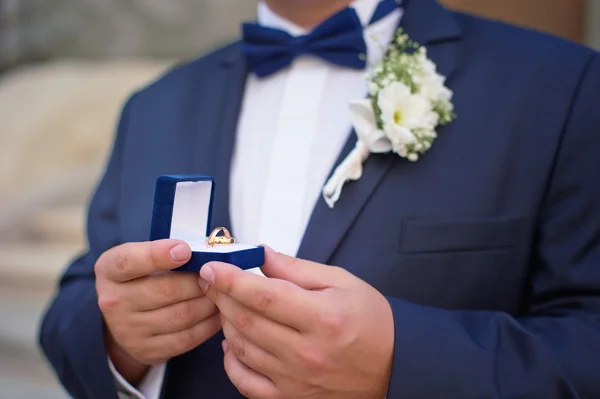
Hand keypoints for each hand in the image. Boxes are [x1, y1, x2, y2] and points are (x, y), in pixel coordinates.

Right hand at [95, 239, 220, 383]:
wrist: (123, 317)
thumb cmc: (141, 276)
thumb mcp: (140, 256)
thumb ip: (164, 251)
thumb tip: (203, 253)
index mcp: (109, 270)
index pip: (129, 261)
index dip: (158, 255)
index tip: (185, 250)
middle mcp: (113, 301)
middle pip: (165, 290)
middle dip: (197, 282)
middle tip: (217, 275)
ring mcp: (127, 330)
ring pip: (180, 315)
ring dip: (208, 303)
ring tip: (220, 293)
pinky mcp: (146, 350)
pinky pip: (186, 338)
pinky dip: (208, 325)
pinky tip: (217, 313)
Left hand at [199, 247, 393, 398]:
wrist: (393, 366)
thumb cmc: (371, 322)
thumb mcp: (341, 282)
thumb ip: (297, 269)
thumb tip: (262, 256)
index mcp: (322, 318)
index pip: (263, 295)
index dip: (231, 279)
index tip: (212, 267)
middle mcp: (307, 353)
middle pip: (246, 320)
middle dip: (221, 296)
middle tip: (214, 280)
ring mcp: (296, 381)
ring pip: (241, 348)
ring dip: (226, 323)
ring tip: (229, 305)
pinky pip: (245, 382)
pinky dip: (231, 361)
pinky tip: (234, 342)